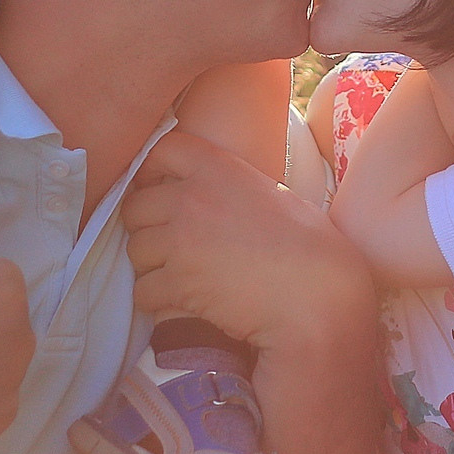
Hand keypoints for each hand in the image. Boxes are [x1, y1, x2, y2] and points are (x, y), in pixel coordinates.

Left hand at [122, 130, 373, 353]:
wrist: (317, 293)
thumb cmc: (311, 248)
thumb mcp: (273, 195)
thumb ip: (233, 187)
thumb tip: (216, 197)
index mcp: (219, 168)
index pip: (162, 150)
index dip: (152, 170)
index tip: (157, 190)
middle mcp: (192, 198)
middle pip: (136, 207)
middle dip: (147, 227)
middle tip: (169, 246)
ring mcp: (181, 240)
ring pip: (136, 250)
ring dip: (151, 265)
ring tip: (178, 276)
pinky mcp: (178, 283)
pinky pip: (144, 290)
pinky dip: (157, 300)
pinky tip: (181, 303)